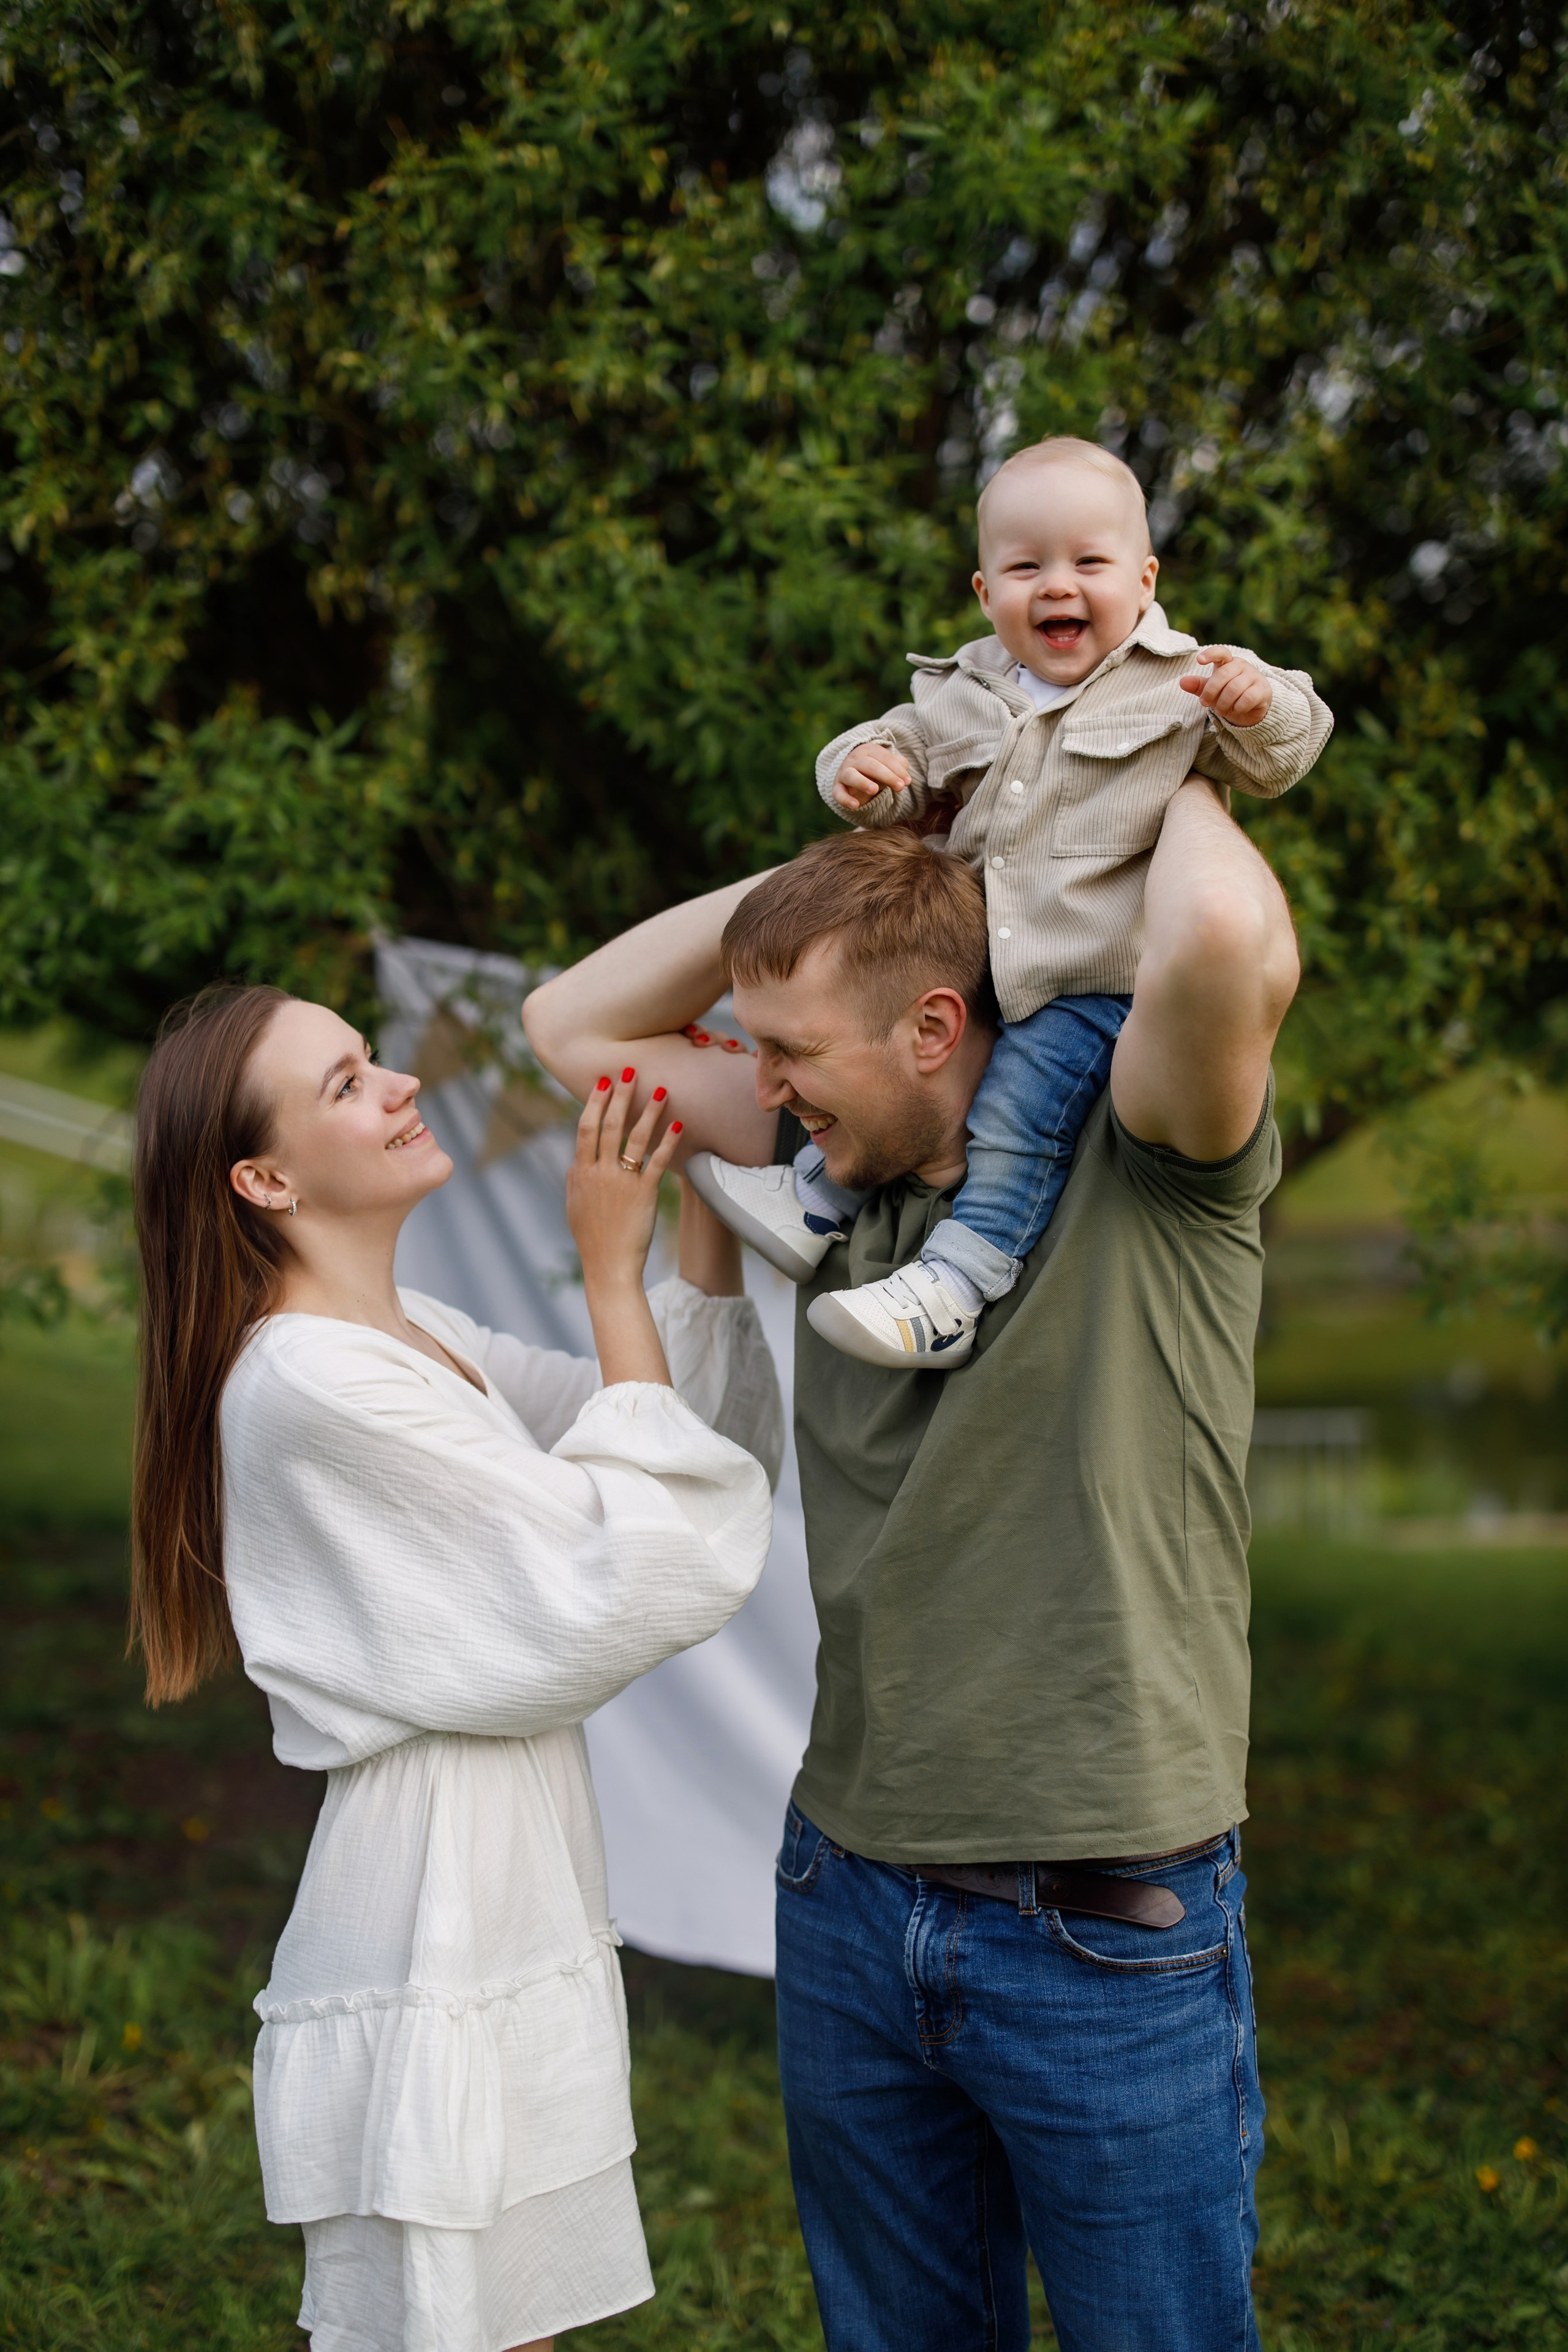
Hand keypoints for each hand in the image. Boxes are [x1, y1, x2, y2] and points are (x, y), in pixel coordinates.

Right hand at [566, 1069, 681, 1295]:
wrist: (608, 1266)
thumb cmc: (592, 1237)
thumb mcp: (574, 1205)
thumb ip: (576, 1178)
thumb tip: (577, 1158)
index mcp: (580, 1172)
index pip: (586, 1128)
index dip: (595, 1102)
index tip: (604, 1081)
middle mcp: (599, 1173)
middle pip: (610, 1125)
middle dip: (620, 1095)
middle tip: (630, 1070)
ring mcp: (622, 1183)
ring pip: (635, 1138)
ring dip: (649, 1110)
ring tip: (661, 1089)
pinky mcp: (644, 1195)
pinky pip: (657, 1162)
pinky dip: (668, 1141)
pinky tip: (678, 1123)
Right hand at [833, 743, 911, 810]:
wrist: (852, 775)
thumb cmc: (875, 770)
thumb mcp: (888, 766)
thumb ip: (899, 767)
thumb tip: (906, 778)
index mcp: (869, 751)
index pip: (884, 758)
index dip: (897, 769)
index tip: (908, 781)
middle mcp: (854, 759)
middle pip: (870, 765)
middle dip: (887, 775)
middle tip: (900, 787)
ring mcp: (844, 773)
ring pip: (851, 775)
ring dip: (862, 782)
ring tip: (874, 790)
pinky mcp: (837, 788)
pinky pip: (838, 793)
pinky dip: (845, 799)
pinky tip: (856, 805)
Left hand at [1178, 647, 1273, 728]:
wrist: (1251, 708)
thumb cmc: (1229, 695)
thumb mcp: (1212, 691)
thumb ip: (1199, 686)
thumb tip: (1182, 682)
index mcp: (1228, 663)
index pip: (1221, 652)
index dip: (1211, 654)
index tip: (1199, 660)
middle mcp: (1242, 666)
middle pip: (1223, 675)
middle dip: (1211, 692)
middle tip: (1206, 704)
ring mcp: (1254, 676)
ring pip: (1234, 688)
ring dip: (1224, 703)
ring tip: (1221, 711)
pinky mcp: (1262, 690)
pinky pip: (1247, 698)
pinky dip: (1238, 708)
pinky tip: (1236, 710)